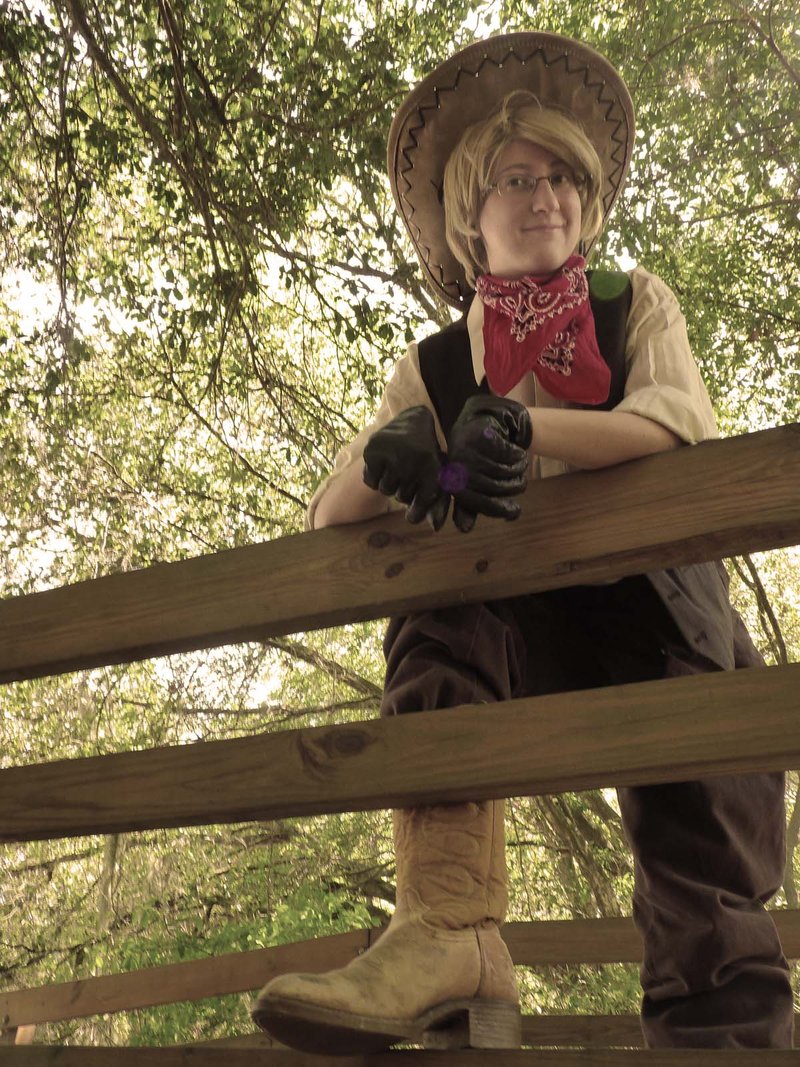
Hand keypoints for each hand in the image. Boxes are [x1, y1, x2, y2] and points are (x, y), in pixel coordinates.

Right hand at [362, 406, 449, 529]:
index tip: (414, 510)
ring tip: (398, 465)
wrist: (414, 422)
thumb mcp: (439, 479)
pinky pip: (370, 481)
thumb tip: (435, 528)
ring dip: (390, 482)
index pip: (420, 508)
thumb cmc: (429, 458)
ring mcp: (392, 453)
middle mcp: (414, 460)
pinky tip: (384, 462)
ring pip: (385, 490)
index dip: (416, 512)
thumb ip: (438, 506)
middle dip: (404, 489)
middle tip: (409, 471)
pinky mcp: (373, 450)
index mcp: (434, 469)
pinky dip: (375, 475)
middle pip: (401, 498)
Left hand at [444, 395, 531, 532]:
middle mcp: (453, 458)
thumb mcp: (480, 478)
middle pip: (487, 485)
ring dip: (516, 470)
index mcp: (450, 473)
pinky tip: (517, 451)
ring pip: (497, 469)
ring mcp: (464, 441)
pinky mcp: (480, 427)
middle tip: (520, 482)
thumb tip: (464, 529)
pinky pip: (504, 452)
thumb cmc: (488, 453)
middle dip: (510, 487)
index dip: (492, 507)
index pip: (468, 499)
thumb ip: (473, 501)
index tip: (513, 511)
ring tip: (520, 464)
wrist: (497, 417)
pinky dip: (516, 455)